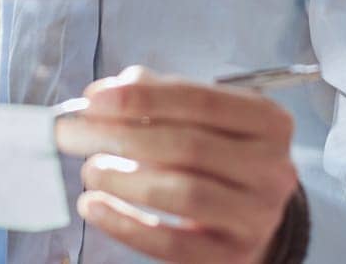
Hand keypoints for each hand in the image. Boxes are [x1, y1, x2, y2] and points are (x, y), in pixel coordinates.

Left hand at [55, 66, 299, 262]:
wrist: (249, 215)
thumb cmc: (217, 157)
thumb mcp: (201, 118)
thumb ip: (156, 97)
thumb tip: (102, 96)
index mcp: (268, 121)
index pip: (201, 101)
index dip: (143, 99)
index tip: (93, 100)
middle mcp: (272, 168)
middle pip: (188, 146)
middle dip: (121, 136)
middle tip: (73, 135)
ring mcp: (257, 216)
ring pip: (183, 193)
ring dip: (125, 179)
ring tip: (89, 169)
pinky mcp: (232, 255)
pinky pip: (172, 243)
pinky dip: (126, 224)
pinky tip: (94, 206)